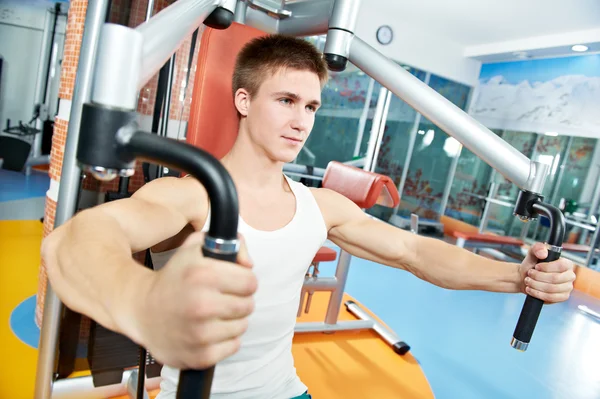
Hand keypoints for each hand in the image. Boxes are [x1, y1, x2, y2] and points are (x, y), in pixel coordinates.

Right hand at [128, 232, 256, 368]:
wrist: (140, 310)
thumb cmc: (172, 278)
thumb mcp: (195, 249)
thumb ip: (229, 245)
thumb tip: (248, 264)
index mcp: (202, 275)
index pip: (250, 282)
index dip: (243, 280)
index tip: (233, 282)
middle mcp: (201, 304)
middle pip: (248, 305)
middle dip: (239, 300)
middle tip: (221, 298)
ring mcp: (200, 333)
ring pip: (242, 326)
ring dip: (232, 320)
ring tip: (212, 314)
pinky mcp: (201, 356)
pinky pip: (233, 346)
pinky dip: (225, 340)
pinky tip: (208, 330)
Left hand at [518, 242, 574, 302]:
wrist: (525, 277)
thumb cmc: (532, 264)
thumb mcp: (532, 253)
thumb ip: (538, 248)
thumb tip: (544, 254)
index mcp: (567, 264)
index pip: (561, 266)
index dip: (546, 267)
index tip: (536, 267)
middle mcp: (570, 276)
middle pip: (555, 278)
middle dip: (538, 277)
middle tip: (529, 274)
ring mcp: (568, 287)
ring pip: (552, 289)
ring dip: (536, 285)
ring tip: (528, 281)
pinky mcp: (562, 297)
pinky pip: (552, 298)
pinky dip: (538, 294)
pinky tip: (530, 290)